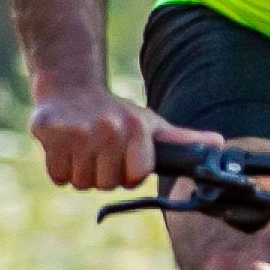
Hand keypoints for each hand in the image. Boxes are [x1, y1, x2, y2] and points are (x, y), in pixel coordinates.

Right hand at [31, 82, 179, 192]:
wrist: (71, 85)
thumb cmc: (116, 113)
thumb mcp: (151, 124)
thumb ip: (182, 140)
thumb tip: (220, 144)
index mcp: (135, 128)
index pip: (133, 178)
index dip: (128, 173)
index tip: (123, 157)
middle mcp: (108, 128)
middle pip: (106, 184)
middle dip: (103, 173)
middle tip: (100, 150)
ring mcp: (77, 130)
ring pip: (81, 182)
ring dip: (81, 170)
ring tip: (83, 147)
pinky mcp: (49, 130)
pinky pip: (58, 175)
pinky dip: (60, 167)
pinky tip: (66, 146)